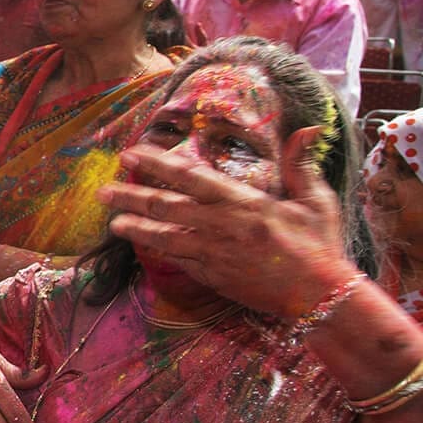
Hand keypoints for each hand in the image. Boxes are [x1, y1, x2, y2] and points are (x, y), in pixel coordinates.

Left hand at [97, 133, 353, 319]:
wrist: (320, 295)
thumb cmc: (319, 244)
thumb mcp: (315, 199)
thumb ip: (301, 164)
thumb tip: (307, 128)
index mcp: (243, 202)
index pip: (190, 176)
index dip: (157, 164)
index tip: (131, 154)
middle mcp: (221, 225)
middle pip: (166, 205)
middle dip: (131, 195)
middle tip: (103, 189)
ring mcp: (213, 253)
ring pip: (163, 235)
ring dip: (134, 226)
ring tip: (111, 220)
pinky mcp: (212, 276)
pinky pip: (176, 259)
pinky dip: (156, 250)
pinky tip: (139, 244)